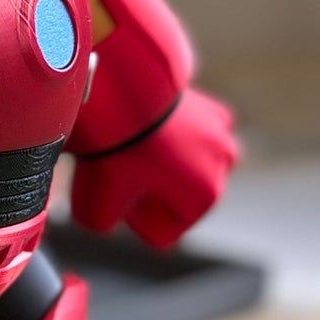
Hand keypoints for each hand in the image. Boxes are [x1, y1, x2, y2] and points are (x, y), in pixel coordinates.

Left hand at [69, 87, 236, 248]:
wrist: (122, 86)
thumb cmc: (116, 149)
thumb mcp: (96, 207)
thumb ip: (102, 224)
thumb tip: (106, 216)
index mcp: (206, 196)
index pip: (162, 233)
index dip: (130, 221)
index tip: (114, 196)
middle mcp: (223, 165)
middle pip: (178, 198)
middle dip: (151, 194)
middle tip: (119, 173)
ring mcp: (221, 133)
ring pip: (193, 166)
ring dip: (168, 164)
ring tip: (135, 150)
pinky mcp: (210, 105)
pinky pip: (198, 131)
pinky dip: (178, 132)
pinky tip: (152, 127)